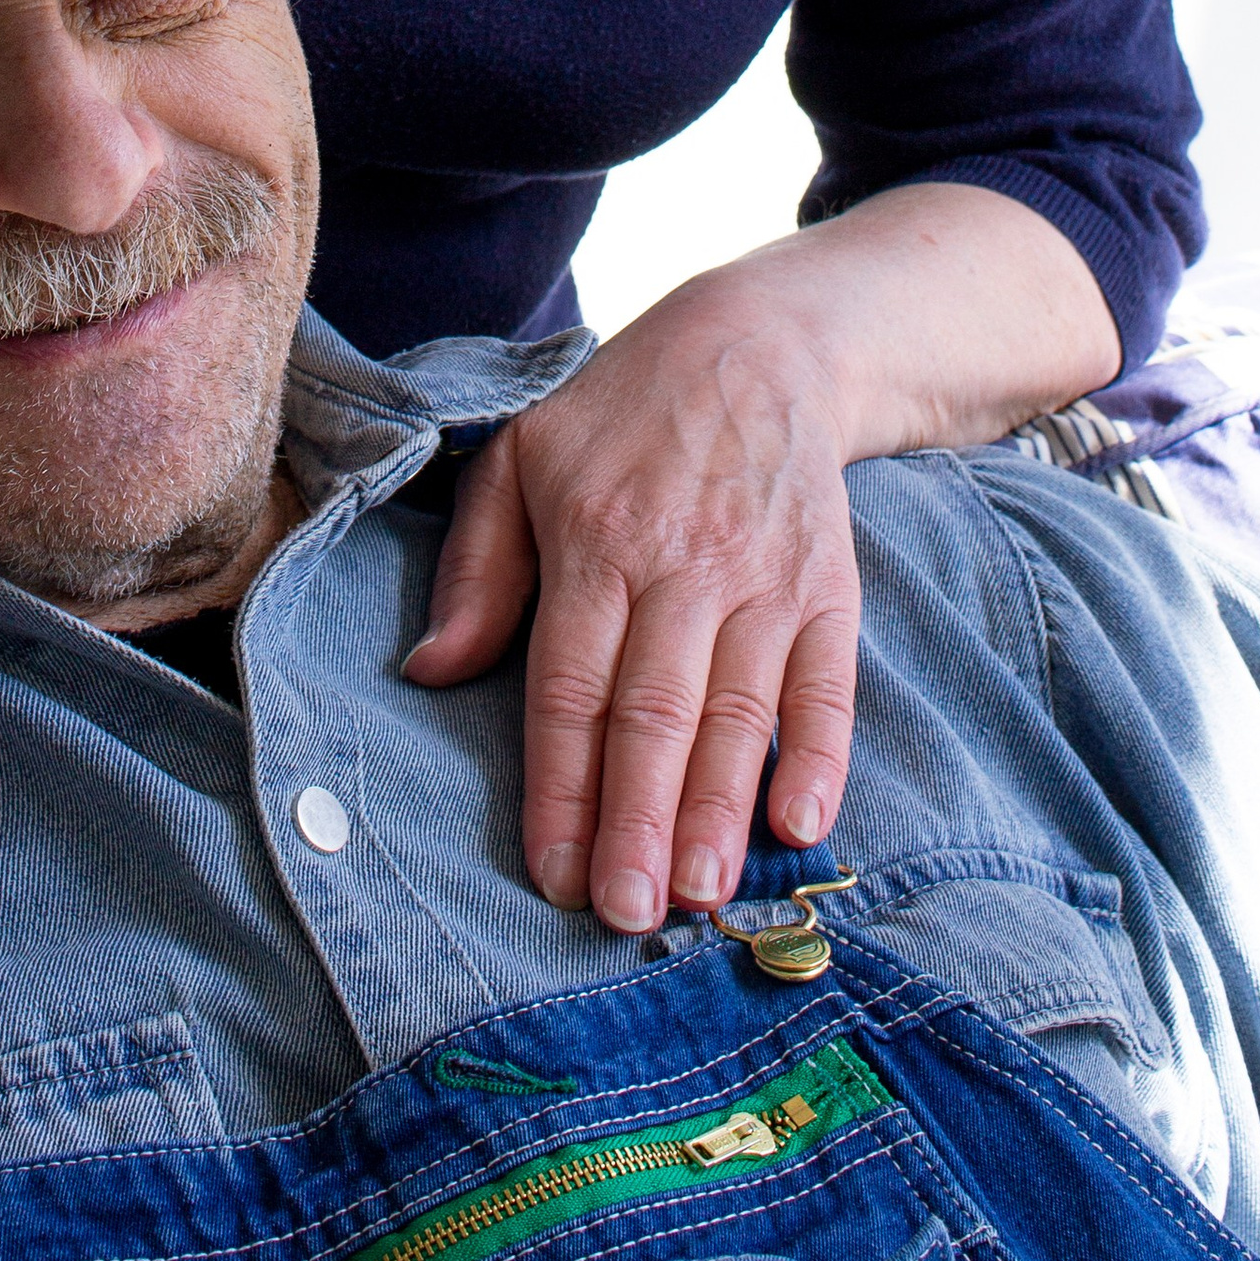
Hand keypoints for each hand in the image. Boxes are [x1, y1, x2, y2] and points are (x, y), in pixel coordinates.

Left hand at [406, 257, 861, 929]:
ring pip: (738, 712)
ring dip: (719, 809)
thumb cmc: (618, 417)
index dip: (562, 785)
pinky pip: (828, 684)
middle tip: (629, 916)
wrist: (760, 344)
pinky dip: (820, 756)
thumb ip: (477, 570)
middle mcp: (682, 563)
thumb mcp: (521, 460)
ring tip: (700, 896)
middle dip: (639, 822)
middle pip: (655, 713)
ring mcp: (763, 577)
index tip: (553, 874)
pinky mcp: (828, 586)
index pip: (570, 684)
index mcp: (595, 538)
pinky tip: (800, 824)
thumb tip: (431, 670)